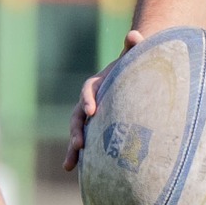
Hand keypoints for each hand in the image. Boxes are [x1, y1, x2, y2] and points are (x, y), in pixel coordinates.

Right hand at [64, 29, 142, 170]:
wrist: (133, 79)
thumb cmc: (134, 67)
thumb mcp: (135, 56)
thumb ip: (135, 46)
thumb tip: (135, 35)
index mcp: (97, 84)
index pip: (88, 90)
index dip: (88, 100)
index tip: (91, 112)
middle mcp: (89, 101)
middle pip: (77, 115)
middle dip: (77, 130)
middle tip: (79, 144)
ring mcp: (90, 117)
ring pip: (77, 132)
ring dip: (72, 147)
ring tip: (69, 164)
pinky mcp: (95, 130)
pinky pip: (85, 143)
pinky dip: (77, 156)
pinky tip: (71, 170)